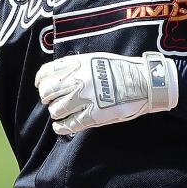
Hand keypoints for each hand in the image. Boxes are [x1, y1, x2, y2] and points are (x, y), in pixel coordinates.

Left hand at [34, 52, 178, 135]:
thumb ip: (76, 66)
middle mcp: (79, 81)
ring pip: (56, 110)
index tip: (40, 85)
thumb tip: (57, 75)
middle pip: (48, 92)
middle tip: (50, 100)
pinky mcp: (94, 116)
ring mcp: (86, 99)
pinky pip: (69, 125)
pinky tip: (60, 127)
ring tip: (60, 112)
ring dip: (56, 112)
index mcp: (79, 65)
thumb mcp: (96, 59)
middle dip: (46, 97)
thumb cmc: (123, 69)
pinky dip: (60, 128)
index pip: (48, 72)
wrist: (146, 83)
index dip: (41, 80)